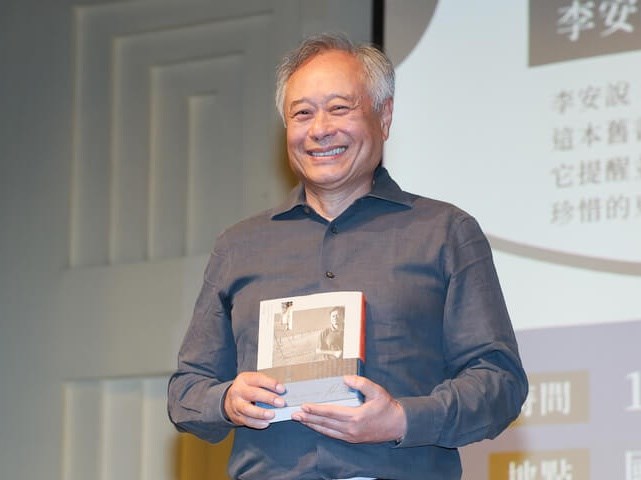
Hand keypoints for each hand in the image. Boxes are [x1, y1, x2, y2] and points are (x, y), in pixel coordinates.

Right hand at [223, 371, 285, 428]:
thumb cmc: (245, 389)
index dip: (271, 384)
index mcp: (244, 379)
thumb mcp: (252, 381)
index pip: (258, 379)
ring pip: (248, 409)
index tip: (281, 389)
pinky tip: (266, 422)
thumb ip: (265, 385)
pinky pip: (247, 421)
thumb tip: (281, 391)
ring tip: (272, 414)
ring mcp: (236, 404)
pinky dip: (257, 423)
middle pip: (253, 394)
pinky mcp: (236, 416)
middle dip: (268, 398)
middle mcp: (238, 391)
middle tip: (280, 403)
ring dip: (261, 413)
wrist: (228, 400)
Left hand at [290, 375, 406, 442]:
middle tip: (294, 415)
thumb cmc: (387, 407)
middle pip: (325, 423)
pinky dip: (322, 430)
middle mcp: (351, 429)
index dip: (316, 410)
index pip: (330, 413)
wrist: (398, 425)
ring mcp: (351, 436)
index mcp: (355, 417)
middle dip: (308, 419)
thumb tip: (346, 378)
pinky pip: (333, 435)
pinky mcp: (352, 439)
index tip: (304, 406)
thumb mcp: (377, 391)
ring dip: (313, 425)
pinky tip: (316, 426)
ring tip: (301, 420)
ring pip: (327, 431)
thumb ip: (361, 383)